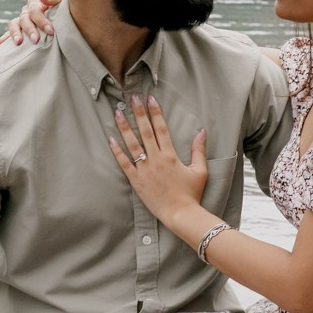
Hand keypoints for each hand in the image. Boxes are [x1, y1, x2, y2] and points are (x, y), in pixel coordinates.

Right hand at [0, 0, 62, 45]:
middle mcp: (27, 10)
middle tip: (36, 40)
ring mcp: (22, 20)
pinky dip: (5, 38)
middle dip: (30, 30)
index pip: (35, 10)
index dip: (41, 21)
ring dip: (15, 33)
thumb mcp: (64, 1)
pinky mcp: (20, 30)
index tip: (51, 31)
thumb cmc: (66, 8)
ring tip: (18, 42)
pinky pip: (10, 33)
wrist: (68, 16)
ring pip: (14, 24)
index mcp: (36, 2)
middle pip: (24, 19)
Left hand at [107, 95, 207, 225]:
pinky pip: (124, 163)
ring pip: (132, 144)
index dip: (155, 112)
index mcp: (171, 156)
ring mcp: (145, 170)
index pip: (161, 128)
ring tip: (117, 113)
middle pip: (145, 131)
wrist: (181, 214)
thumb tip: (201, 131)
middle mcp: (156, 160)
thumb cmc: (192, 194)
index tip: (150, 98)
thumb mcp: (200, 170)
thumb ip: (199, 150)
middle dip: (138, 113)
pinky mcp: (136, 181)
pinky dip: (117, 150)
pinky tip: (111, 138)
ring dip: (124, 127)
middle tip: (132, 98)